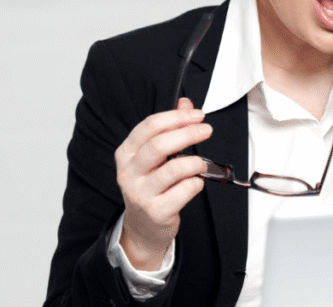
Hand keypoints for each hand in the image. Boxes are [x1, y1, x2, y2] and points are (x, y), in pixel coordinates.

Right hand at [114, 97, 210, 269]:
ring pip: (174, 169)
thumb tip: (185, 103)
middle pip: (160, 145)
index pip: (149, 126)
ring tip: (202, 163)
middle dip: (189, 133)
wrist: (143, 227)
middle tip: (206, 130)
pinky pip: (185, 190)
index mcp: (125, 154)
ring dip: (196, 162)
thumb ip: (169, 128)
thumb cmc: (151, 186)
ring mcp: (140, 194)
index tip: (197, 115)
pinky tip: (195, 183)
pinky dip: (196, 183)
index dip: (176, 117)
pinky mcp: (156, 211)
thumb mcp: (153, 157)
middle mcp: (129, 173)